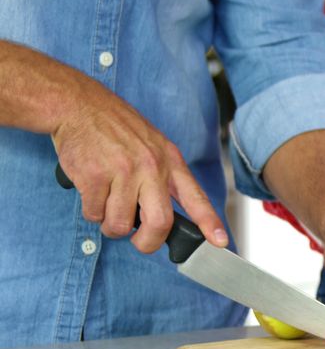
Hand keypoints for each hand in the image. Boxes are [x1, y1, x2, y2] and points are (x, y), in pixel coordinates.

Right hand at [51, 82, 226, 252]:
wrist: (80, 106)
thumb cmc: (117, 129)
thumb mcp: (154, 145)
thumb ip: (165, 178)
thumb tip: (168, 219)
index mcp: (170, 161)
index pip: (196, 197)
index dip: (209, 223)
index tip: (220, 241)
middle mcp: (151, 167)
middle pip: (159, 223)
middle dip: (148, 243)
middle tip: (140, 242)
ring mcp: (122, 171)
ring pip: (120, 224)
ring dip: (110, 225)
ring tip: (107, 205)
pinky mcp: (94, 176)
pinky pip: (94, 213)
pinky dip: (91, 211)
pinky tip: (92, 191)